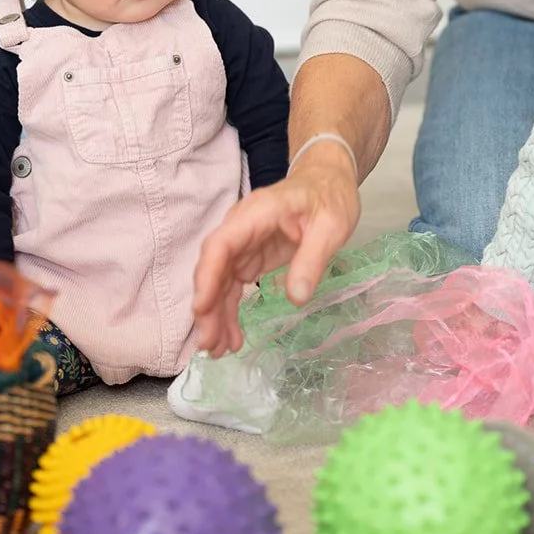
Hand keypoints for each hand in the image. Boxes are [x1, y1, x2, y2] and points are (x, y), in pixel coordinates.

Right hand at [192, 152, 360, 357]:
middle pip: (214, 268)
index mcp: (258, 213)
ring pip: (219, 282)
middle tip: (210, 344)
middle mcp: (241, 228)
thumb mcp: (331, 227)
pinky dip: (229, 311)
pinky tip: (232, 336)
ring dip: (216, 316)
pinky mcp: (249, 257)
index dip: (208, 276)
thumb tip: (296, 298)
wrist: (329, 182)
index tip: (202, 308)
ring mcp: (243, 244)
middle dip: (208, 307)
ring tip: (219, 351)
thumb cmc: (330, 197)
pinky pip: (232, 286)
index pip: (222, 244)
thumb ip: (312, 259)